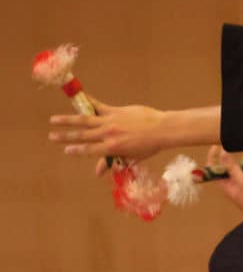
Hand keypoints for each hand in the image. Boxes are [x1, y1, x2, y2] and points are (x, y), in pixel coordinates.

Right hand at [49, 99, 170, 160]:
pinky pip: (97, 105)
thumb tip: (99, 173)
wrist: (163, 129)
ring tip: (54, 120)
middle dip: (65, 137)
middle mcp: (108, 134)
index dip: (77, 151)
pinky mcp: (115, 111)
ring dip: (67, 120)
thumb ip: (114, 162)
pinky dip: (86, 101)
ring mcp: (110, 121)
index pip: (89, 150)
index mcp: (113, 148)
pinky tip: (77, 98)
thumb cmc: (150, 145)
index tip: (66, 150)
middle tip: (51, 137)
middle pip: (82, 136)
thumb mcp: (132, 157)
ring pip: (84, 120)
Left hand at [208, 146, 242, 219]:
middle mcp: (236, 180)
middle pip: (233, 165)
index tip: (217, 146)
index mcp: (226, 182)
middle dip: (237, 154)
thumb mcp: (240, 180)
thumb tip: (222, 153)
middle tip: (240, 142)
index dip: (213, 157)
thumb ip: (231, 166)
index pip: (215, 169)